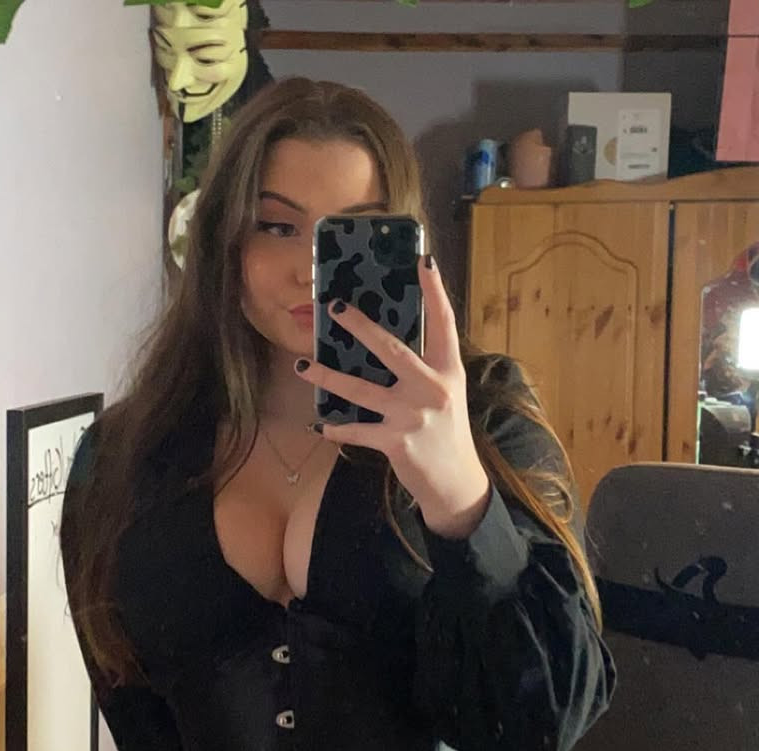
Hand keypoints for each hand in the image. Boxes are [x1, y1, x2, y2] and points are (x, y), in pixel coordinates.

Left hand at [294, 256, 490, 538]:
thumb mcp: (445, 395)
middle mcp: (432, 389)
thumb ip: (423, 369)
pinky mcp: (396, 442)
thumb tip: (383, 343)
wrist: (456, 483)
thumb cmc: (446, 434)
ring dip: (327, 377)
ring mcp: (413, 416)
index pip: (443, 323)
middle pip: (391, 349)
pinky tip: (321, 425)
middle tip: (333, 307)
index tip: (423, 260)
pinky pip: (357, 431)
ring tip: (302, 365)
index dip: (434, 291)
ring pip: (361, 390)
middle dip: (359, 326)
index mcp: (447, 371)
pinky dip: (337, 429)